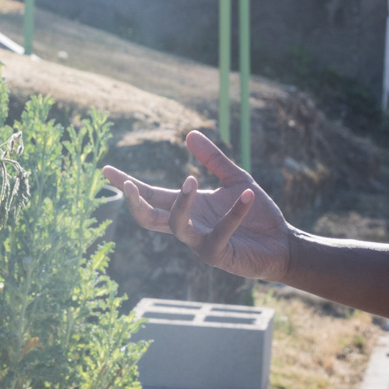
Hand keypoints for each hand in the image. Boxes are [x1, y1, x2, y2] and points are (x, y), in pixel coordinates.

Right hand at [100, 130, 293, 282]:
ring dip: (182, 201)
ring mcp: (200, 243)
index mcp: (188, 208)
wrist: (282, 244)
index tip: (106, 170)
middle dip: (136, 202)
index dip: (128, 184)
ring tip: (192, 178)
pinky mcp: (219, 255)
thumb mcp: (235, 179)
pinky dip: (234, 212)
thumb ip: (213, 160)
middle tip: (130, 185)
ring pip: (177, 225)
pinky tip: (247, 194)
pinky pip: (221, 231)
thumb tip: (189, 133)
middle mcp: (188, 227)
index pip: (151, 195)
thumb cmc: (258, 214)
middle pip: (149, 217)